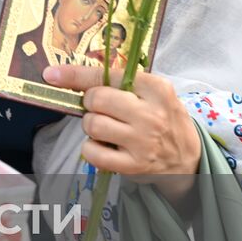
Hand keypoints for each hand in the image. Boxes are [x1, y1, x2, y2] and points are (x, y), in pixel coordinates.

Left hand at [45, 65, 201, 188]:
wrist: (189, 158)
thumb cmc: (163, 119)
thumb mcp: (153, 94)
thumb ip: (121, 82)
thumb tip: (74, 74)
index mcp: (156, 88)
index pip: (107, 76)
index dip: (75, 75)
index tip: (52, 75)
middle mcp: (151, 114)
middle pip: (96, 99)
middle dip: (89, 102)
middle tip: (99, 109)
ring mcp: (143, 142)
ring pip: (93, 125)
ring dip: (91, 126)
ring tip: (105, 129)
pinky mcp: (134, 166)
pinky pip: (93, 153)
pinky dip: (91, 148)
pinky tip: (104, 147)